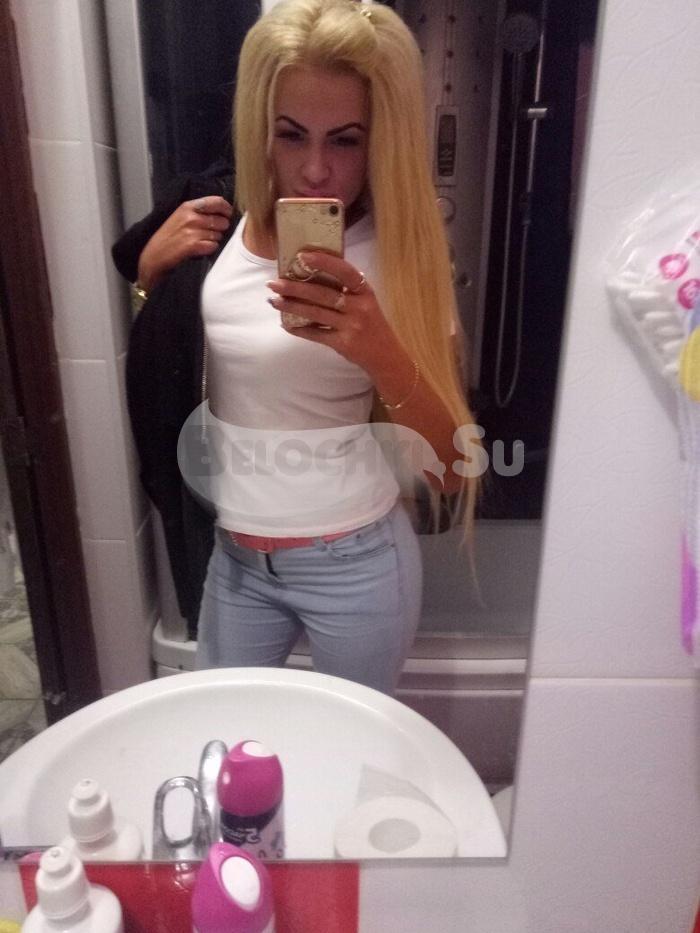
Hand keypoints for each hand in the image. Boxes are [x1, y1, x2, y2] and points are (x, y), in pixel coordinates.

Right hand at [137, 196, 232, 290]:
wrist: (155, 255)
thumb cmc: (169, 236)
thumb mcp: (180, 216)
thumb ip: (199, 211)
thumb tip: (222, 211)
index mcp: (188, 206)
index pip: (217, 202)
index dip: (226, 209)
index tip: (228, 214)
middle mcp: (191, 217)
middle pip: (222, 221)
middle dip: (221, 228)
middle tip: (211, 233)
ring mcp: (192, 232)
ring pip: (219, 235)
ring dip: (215, 240)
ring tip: (202, 241)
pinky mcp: (193, 246)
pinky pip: (213, 246)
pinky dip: (210, 249)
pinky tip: (201, 249)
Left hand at [266, 250, 404, 377]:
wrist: (386, 355)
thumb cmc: (372, 324)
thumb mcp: (366, 302)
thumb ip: (347, 289)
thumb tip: (313, 275)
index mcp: (365, 291)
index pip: (344, 271)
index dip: (324, 262)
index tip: (302, 256)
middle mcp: (359, 307)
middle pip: (323, 293)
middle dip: (295, 287)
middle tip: (274, 283)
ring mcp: (351, 326)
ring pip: (315, 313)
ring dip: (292, 306)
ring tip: (274, 301)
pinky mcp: (343, 344)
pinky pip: (316, 334)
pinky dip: (300, 330)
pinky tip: (286, 325)